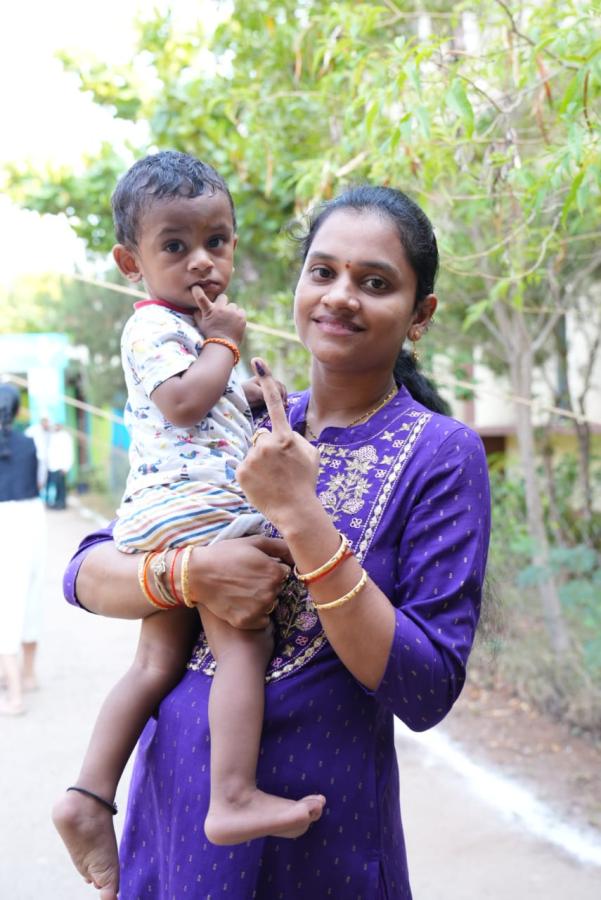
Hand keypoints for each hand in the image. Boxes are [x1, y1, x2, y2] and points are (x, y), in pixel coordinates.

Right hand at [190, 535, 291, 628]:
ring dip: (261, 599)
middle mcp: (271, 592)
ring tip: (242, 589)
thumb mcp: (254, 542)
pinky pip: (262, 620)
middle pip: (278, 589)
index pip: (284, 573)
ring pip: (270, 604)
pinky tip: (240, 603)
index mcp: (275, 572)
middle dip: (267, 583)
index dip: (271, 569)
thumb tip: (297, 554)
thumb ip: (280, 546)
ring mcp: (259, 609)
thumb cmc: (226, 554)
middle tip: (247, 577)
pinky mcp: (247, 621)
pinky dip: (254, 613)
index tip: (256, 567)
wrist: (197, 574)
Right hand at [192, 285, 245, 344]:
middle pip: (223, 297)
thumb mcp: (201, 324)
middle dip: (222, 303)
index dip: (197, 291)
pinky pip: (240, 311)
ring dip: (231, 311)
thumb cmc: (211, 334)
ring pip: (233, 305)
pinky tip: (234, 323)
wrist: (224, 345)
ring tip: (228, 321)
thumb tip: (196, 306)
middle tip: (221, 312)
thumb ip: (198, 313)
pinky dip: (238, 316)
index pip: (201, 298)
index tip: (196, 288)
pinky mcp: (241, 316)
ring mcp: (231, 312)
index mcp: (209, 311)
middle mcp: (220, 309)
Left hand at [237, 358, 320, 530]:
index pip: (274, 403)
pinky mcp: (241, 472)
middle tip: (279, 468)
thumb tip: (279, 432)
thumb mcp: (311, 454)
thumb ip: (294, 438)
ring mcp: (252, 458)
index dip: (266, 380)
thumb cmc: (306, 482)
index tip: (256, 360)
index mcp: (286, 437)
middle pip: (261, 436)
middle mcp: (267, 444)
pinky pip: (244, 467)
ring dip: (259, 462)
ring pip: (252, 452)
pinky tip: (263, 485)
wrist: (296, 511)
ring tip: (273, 479)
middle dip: (267, 447)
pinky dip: (251, 475)